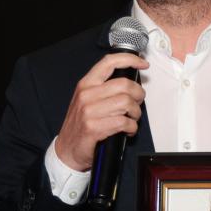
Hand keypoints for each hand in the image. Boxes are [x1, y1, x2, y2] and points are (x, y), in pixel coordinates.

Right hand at [54, 52, 148, 170]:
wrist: (66, 150)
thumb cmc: (80, 125)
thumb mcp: (87, 100)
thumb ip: (105, 88)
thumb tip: (130, 81)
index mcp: (86, 84)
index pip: (109, 62)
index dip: (130, 60)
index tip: (143, 64)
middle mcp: (86, 95)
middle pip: (125, 85)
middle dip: (138, 95)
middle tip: (137, 103)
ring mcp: (89, 111)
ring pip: (127, 103)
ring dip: (136, 113)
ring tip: (131, 119)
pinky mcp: (94, 128)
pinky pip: (124, 122)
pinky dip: (132, 128)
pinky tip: (127, 130)